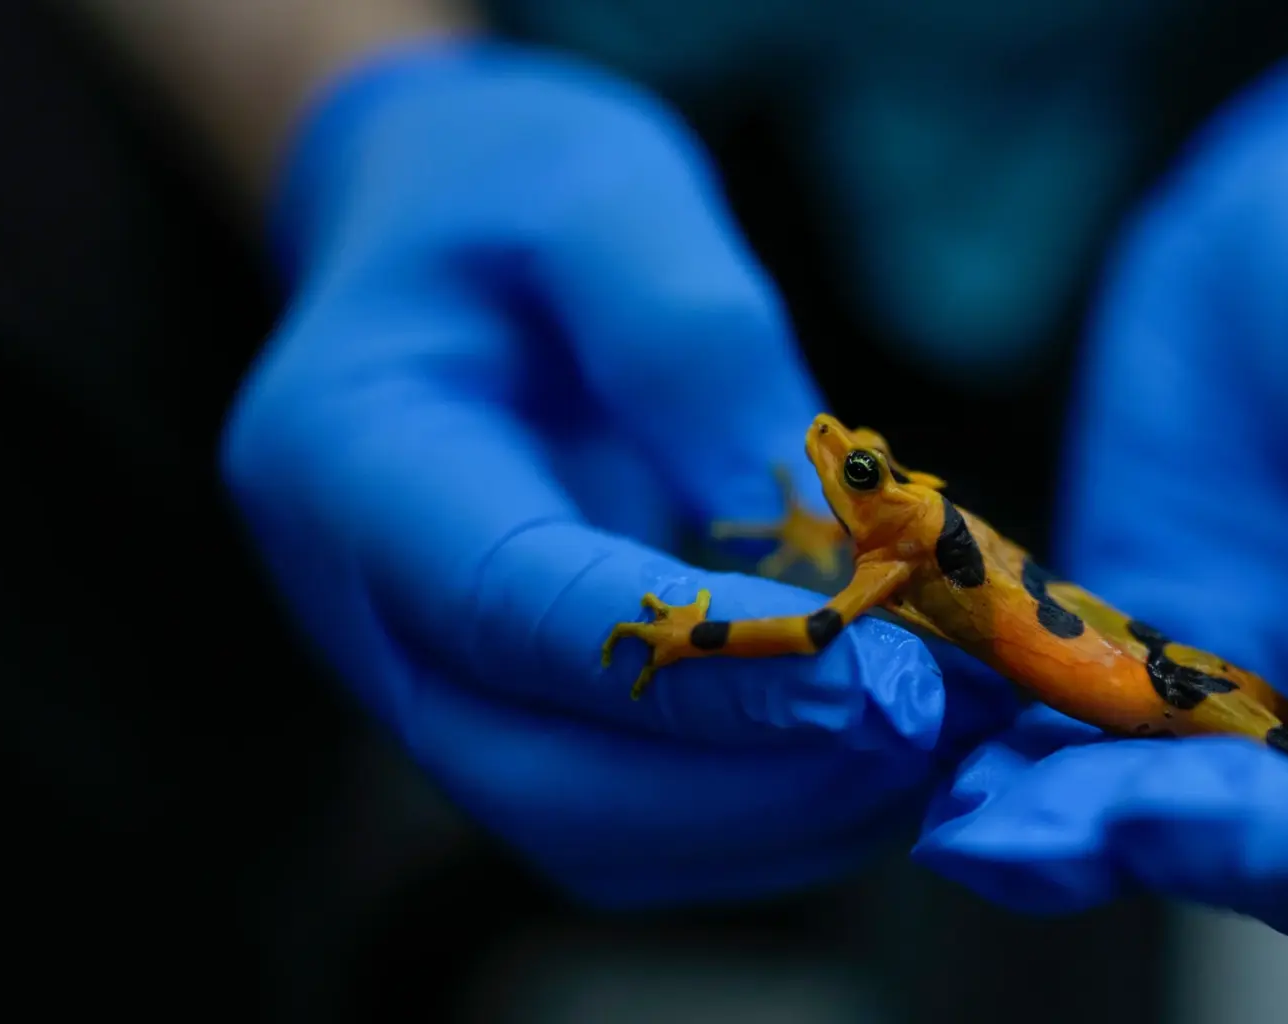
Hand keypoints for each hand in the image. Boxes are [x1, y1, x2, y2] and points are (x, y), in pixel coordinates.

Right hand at [222, 38, 1012, 906]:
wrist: (438, 240)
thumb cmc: (514, 196)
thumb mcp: (598, 198)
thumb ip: (688, 341)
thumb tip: (813, 533)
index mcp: (349, 461)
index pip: (517, 613)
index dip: (705, 669)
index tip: (879, 680)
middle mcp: (368, 610)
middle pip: (547, 779)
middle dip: (757, 777)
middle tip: (934, 716)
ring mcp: (433, 683)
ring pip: (597, 831)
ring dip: (780, 813)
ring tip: (938, 730)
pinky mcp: (518, 716)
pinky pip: (638, 820)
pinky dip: (768, 807)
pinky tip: (881, 738)